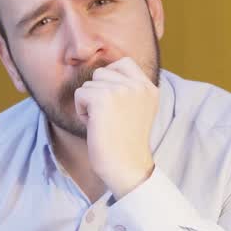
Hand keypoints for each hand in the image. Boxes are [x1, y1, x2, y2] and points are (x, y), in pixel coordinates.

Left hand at [73, 57, 158, 196]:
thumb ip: (128, 89)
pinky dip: (81, 112)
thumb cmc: (125, 143)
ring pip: (89, 84)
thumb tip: (103, 72)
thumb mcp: (137, 109)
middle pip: (101, 72)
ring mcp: (122, 90)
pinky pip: (80, 94)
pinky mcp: (103, 98)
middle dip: (97, 93)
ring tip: (103, 123)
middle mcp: (139, 86)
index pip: (124, 63)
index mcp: (150, 88)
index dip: (109, 79)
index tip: (112, 103)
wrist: (126, 167)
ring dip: (89, 103)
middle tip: (108, 117)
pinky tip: (95, 126)